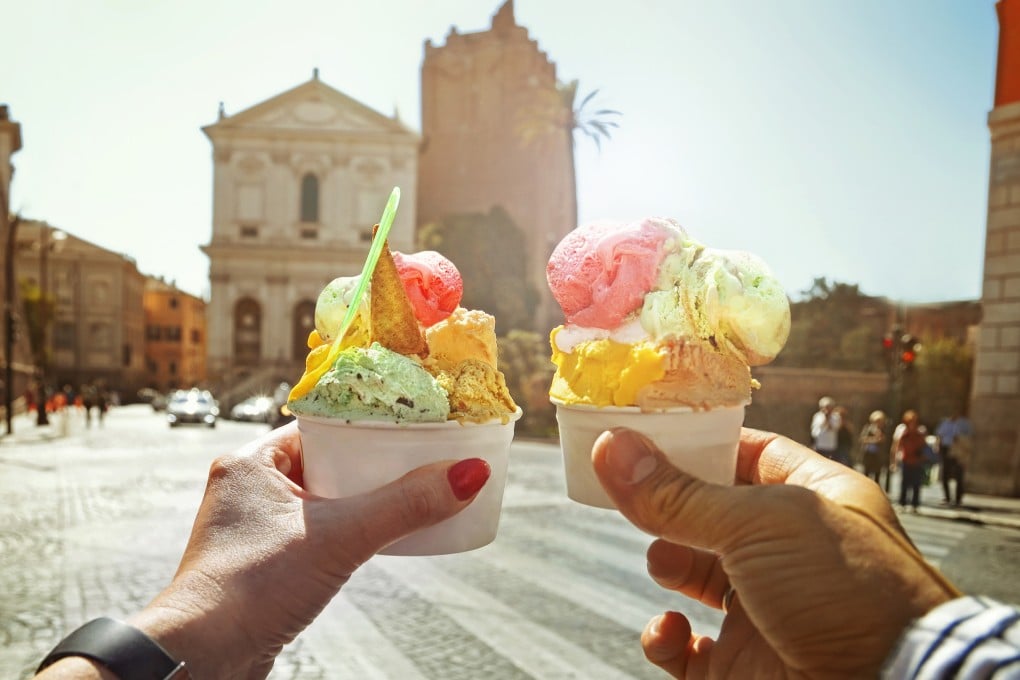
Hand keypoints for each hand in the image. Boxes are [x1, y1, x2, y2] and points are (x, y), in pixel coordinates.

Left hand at [43, 422, 490, 678]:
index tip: (409, 424)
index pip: (321, 426)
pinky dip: (345, 533)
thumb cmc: (251, 589)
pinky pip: (315, 533)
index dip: (367, 424)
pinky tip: (372, 540)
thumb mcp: (341, 537)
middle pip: (327, 462)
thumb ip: (405, 505)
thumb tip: (469, 473)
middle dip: (371, 466)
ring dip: (360, 501)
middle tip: (417, 461)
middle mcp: (247, 489)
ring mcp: (252, 528)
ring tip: (405, 499)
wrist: (202, 659)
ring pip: (322, 500)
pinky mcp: (262, 564)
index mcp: (251, 462)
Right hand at [592, 427, 958, 678]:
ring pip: (694, 574)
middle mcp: (790, 552)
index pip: (749, 453)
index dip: (699, 442)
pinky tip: (670, 631)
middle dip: (670, 505)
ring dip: (666, 562)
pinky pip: (687, 648)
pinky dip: (666, 638)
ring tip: (664, 562)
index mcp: (813, 501)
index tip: (646, 433)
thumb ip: (680, 494)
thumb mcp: (760, 525)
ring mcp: (765, 610)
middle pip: (711, 513)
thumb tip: (611, 447)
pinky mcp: (743, 666)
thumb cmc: (850, 595)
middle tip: (632, 494)